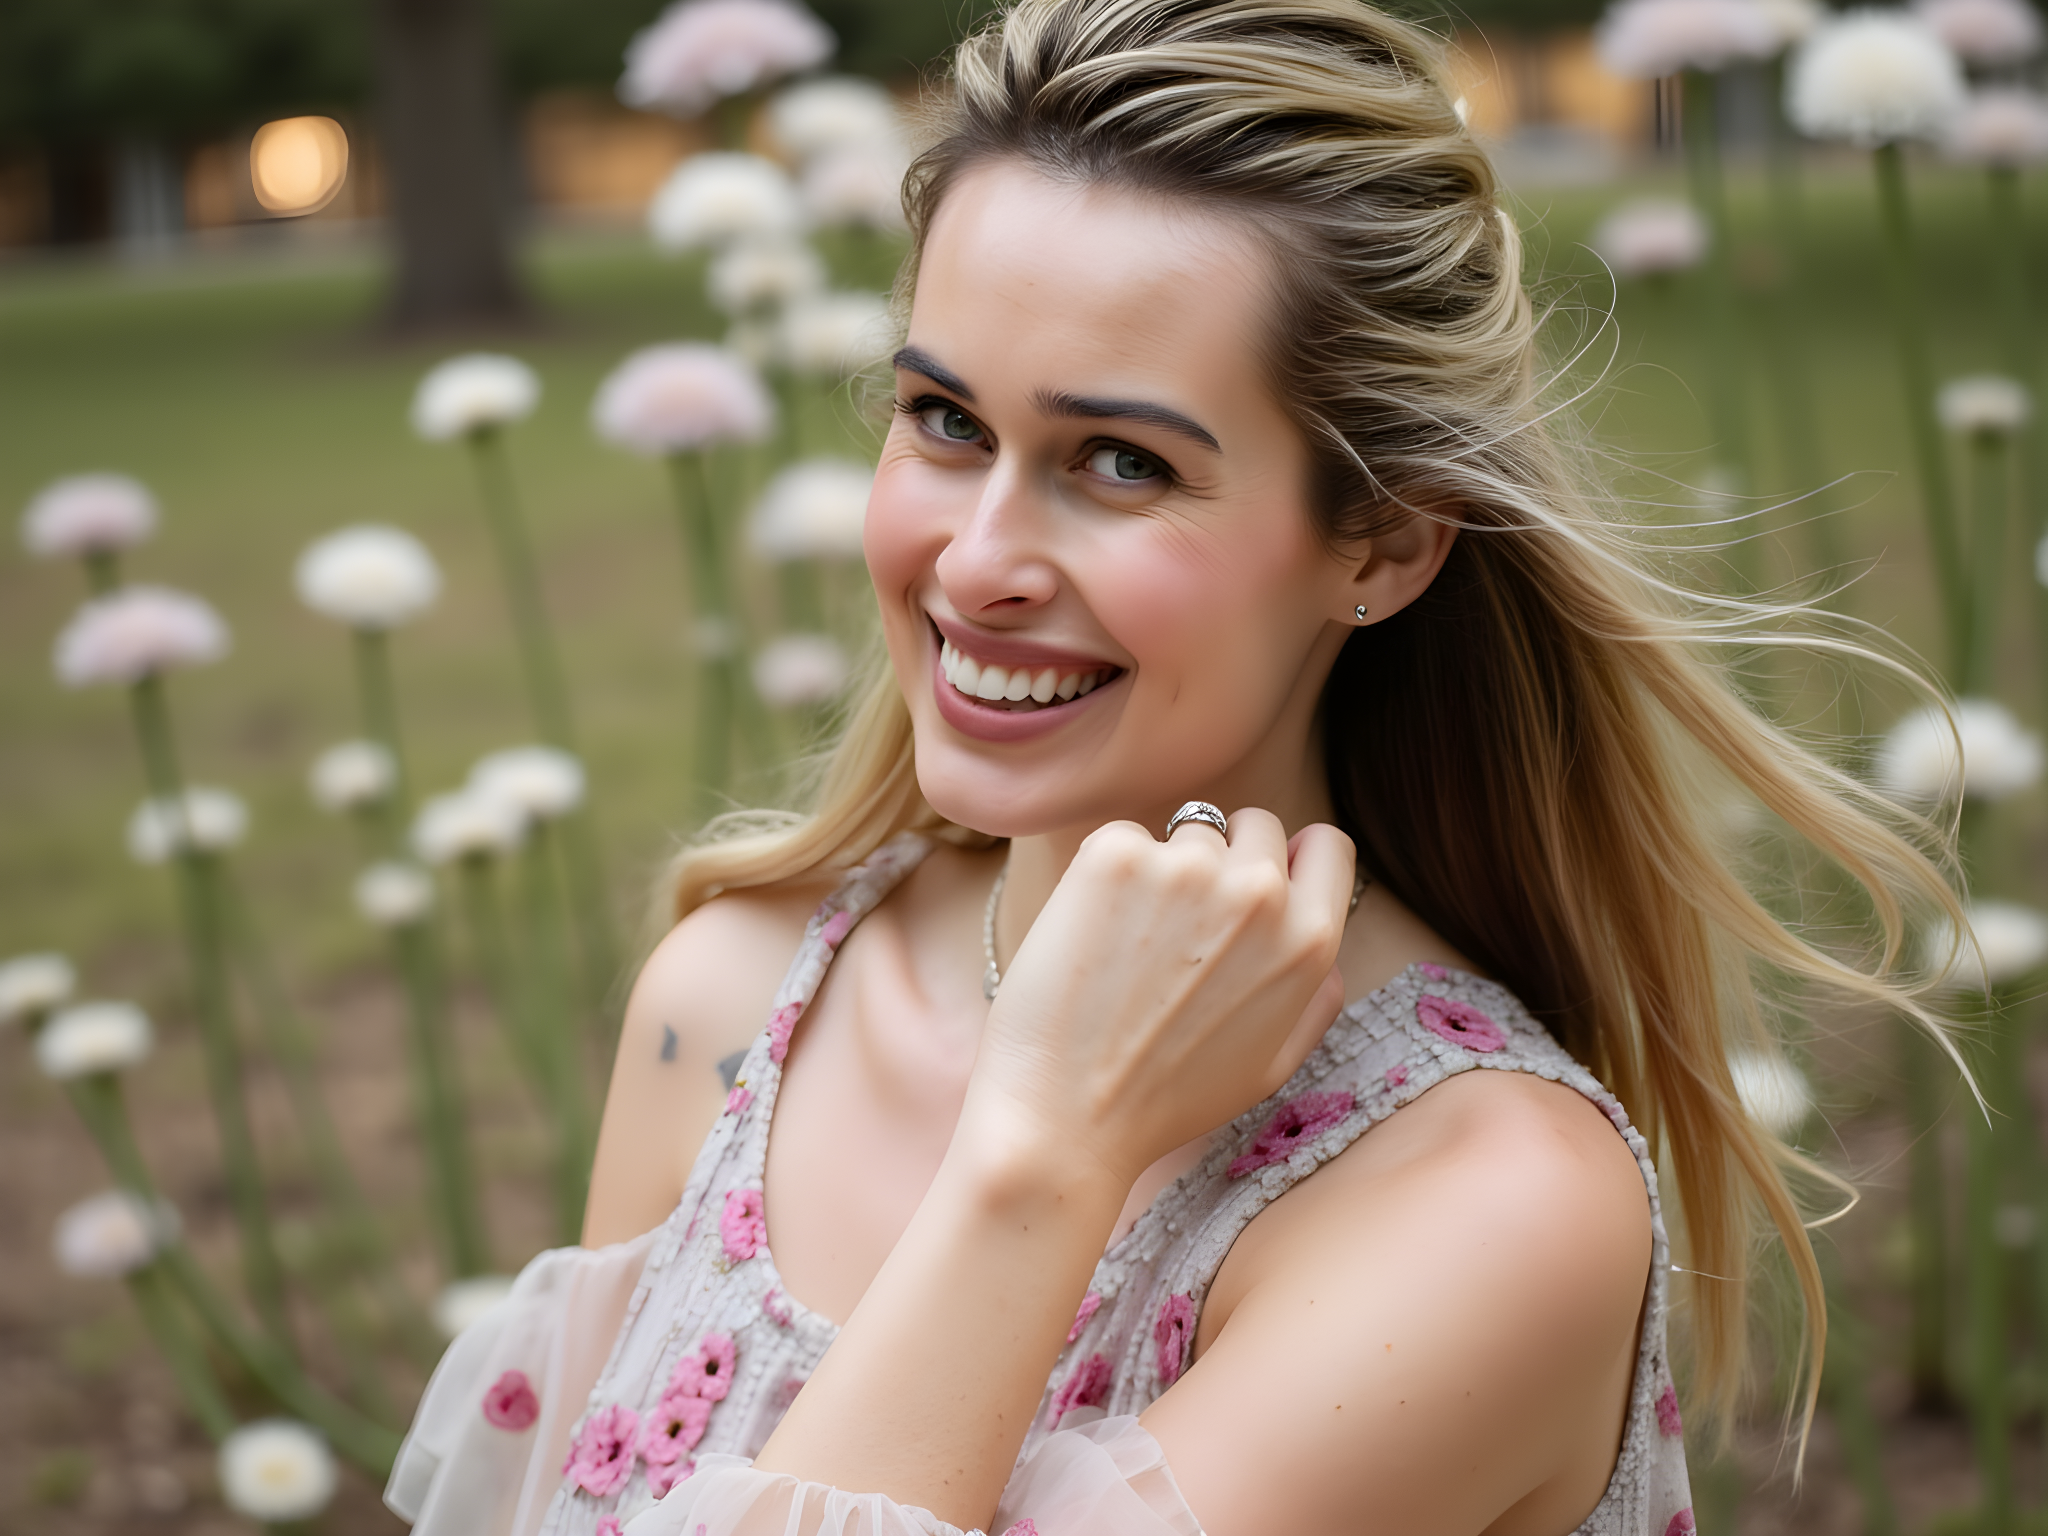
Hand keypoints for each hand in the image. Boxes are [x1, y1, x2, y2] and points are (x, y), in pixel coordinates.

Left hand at [963, 808, 1354, 1190]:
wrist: (1063, 1116)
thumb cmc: (1163, 1103)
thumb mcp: (1272, 1066)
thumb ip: (1315, 1000)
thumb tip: (1324, 951)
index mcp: (1308, 940)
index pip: (1327, 843)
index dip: (1290, 858)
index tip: (1254, 881)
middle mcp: (1258, 893)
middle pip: (1252, 827)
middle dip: (1221, 860)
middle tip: (1175, 926)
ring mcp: (1186, 867)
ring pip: (1183, 833)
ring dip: (1161, 870)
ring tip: (1127, 945)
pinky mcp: (1115, 855)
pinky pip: (1122, 837)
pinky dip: (1104, 874)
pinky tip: (1091, 936)